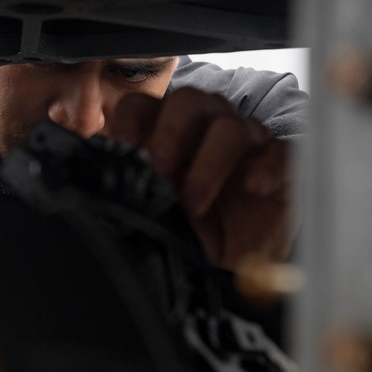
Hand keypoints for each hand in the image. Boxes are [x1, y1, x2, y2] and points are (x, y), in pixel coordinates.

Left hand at [112, 86, 297, 269]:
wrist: (229, 271)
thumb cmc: (187, 235)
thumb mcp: (149, 212)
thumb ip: (126, 186)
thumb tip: (92, 172)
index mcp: (166, 134)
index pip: (145, 105)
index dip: (132, 119)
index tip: (125, 146)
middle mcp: (205, 129)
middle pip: (189, 100)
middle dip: (171, 132)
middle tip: (160, 168)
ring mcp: (244, 145)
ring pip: (230, 125)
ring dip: (209, 162)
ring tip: (194, 202)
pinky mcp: (279, 167)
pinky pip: (279, 151)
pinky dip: (267, 165)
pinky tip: (254, 186)